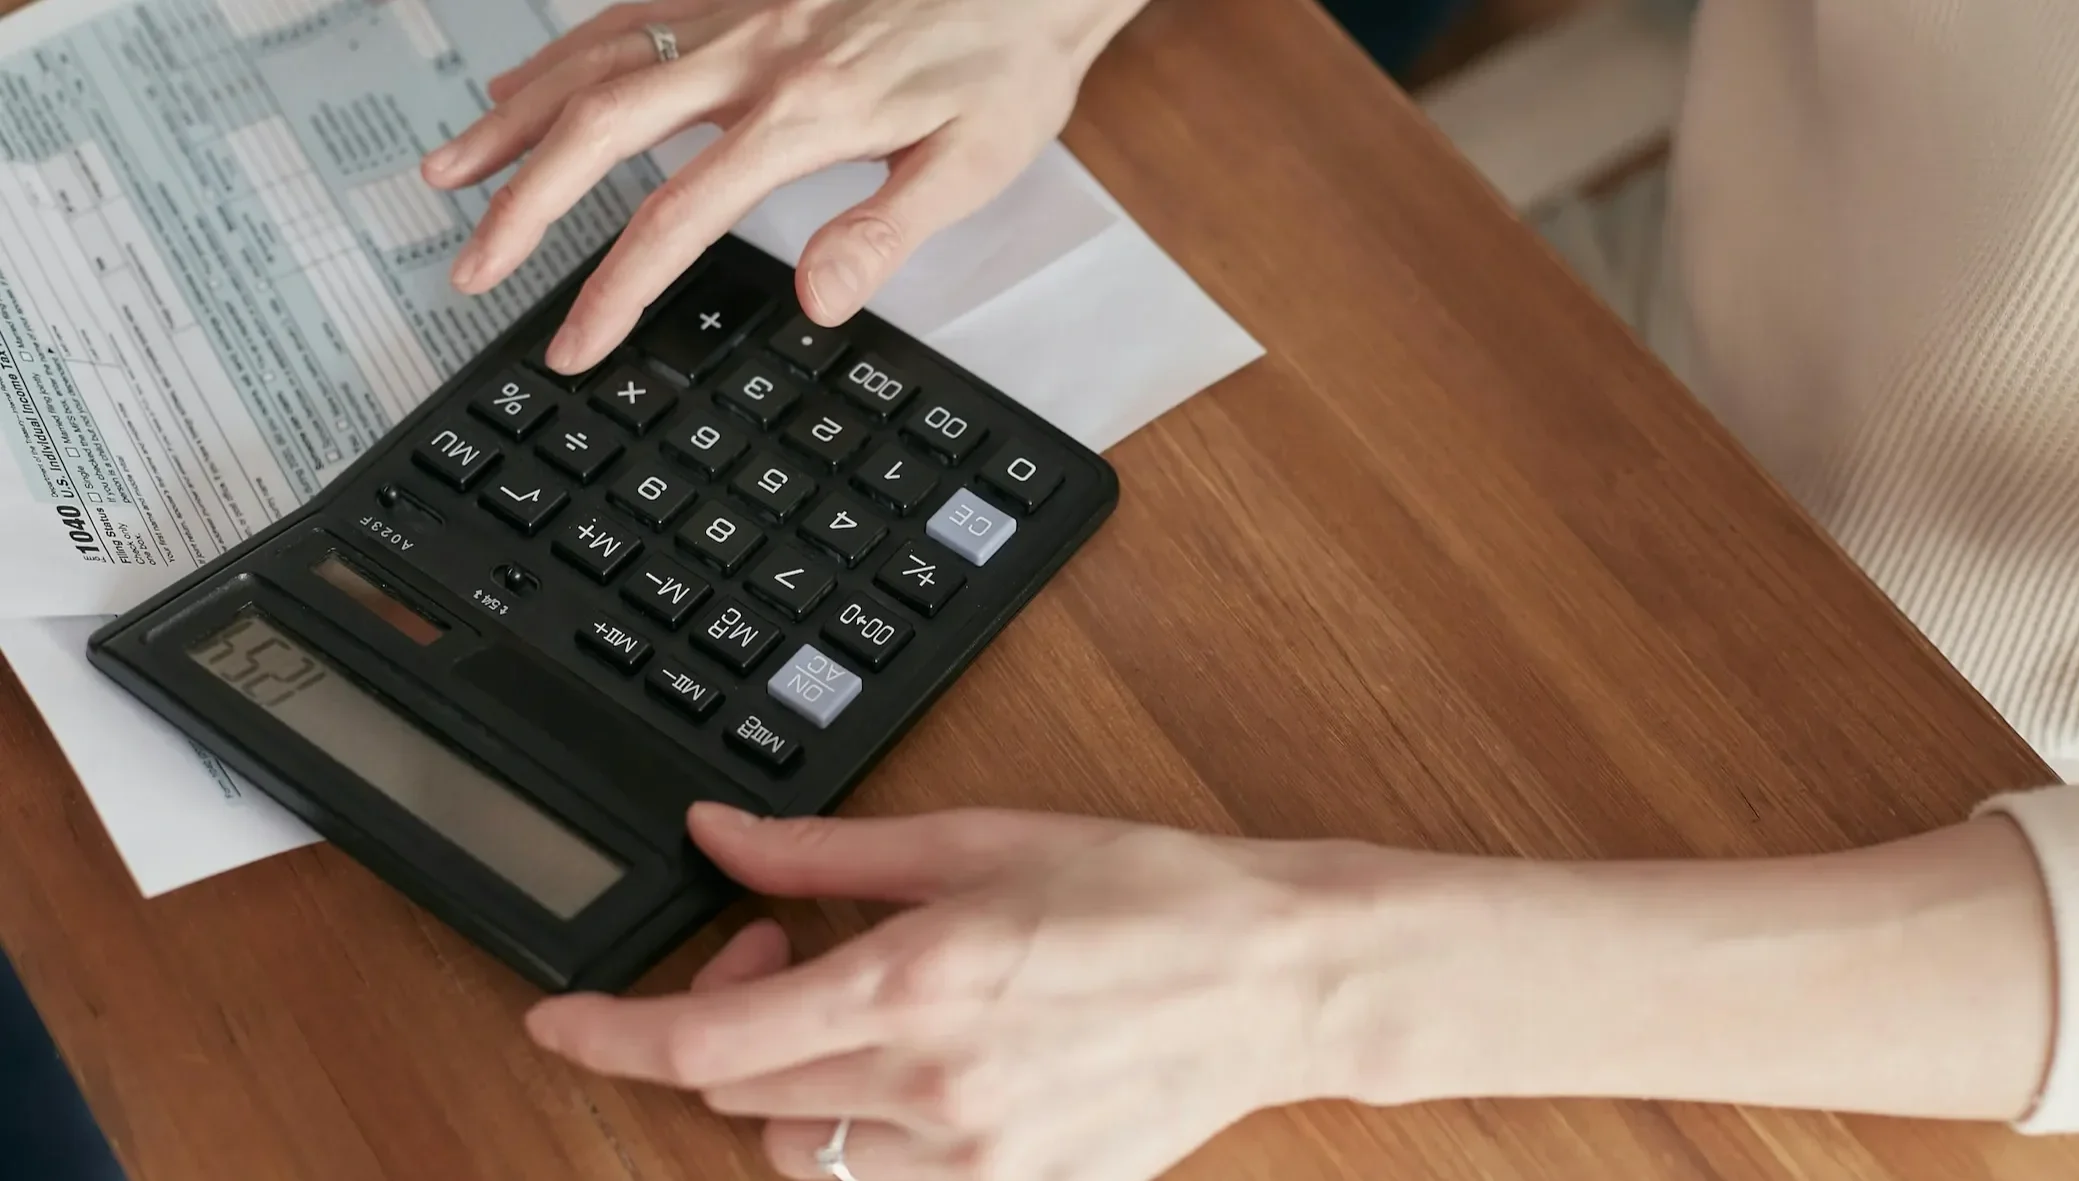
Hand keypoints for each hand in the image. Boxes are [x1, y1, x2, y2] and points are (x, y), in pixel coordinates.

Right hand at [422, 0, 1148, 373]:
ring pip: (595, 58)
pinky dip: (562, 50)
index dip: (615, 291)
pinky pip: (627, 9)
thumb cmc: (1008, 64)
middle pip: (601, 128)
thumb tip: (817, 301)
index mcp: (804, 113)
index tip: (574, 346)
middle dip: (523, 206)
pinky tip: (521, 81)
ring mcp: (739, 10)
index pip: (677, 216)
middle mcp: (753, 53)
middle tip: (469, 269)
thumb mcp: (975, 163)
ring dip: (514, 118)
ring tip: (447, 174)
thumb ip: (885, 231)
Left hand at [523, 804, 1360, 1180]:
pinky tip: (915, 1069)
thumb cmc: (1145, 894)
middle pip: (739, 1096)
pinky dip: (861, 1131)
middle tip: (772, 950)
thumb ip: (825, 852)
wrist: (1274, 978)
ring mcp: (972, 1162)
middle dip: (720, 1023)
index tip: (558, 1020)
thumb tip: (719, 838)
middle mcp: (929, 1090)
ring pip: (799, 1152)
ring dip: (789, 1083)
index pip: (702, 1044)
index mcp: (910, 986)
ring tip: (855, 1013)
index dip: (606, 1037)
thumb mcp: (974, 842)